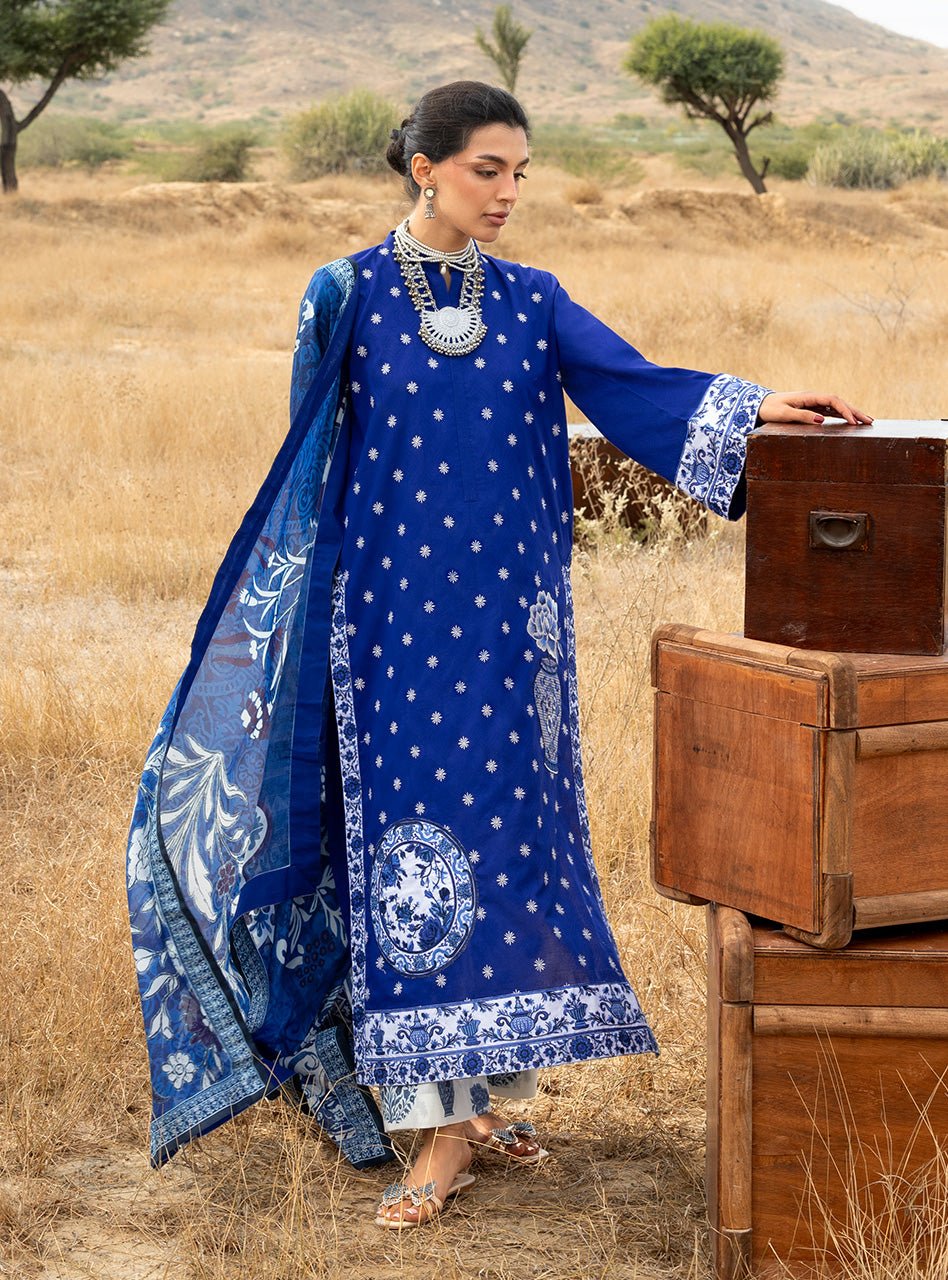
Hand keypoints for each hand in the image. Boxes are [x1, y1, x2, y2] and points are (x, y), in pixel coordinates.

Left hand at [756, 392, 872, 426]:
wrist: (760, 405)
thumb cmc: (770, 410)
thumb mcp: (784, 414)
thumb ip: (802, 416)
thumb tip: (822, 420)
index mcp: (809, 397)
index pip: (833, 401)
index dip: (845, 410)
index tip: (854, 422)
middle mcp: (814, 397)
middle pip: (839, 402)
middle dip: (855, 411)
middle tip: (870, 421)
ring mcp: (814, 402)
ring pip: (837, 406)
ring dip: (851, 413)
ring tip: (866, 421)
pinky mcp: (812, 408)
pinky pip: (831, 410)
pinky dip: (842, 415)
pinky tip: (850, 421)